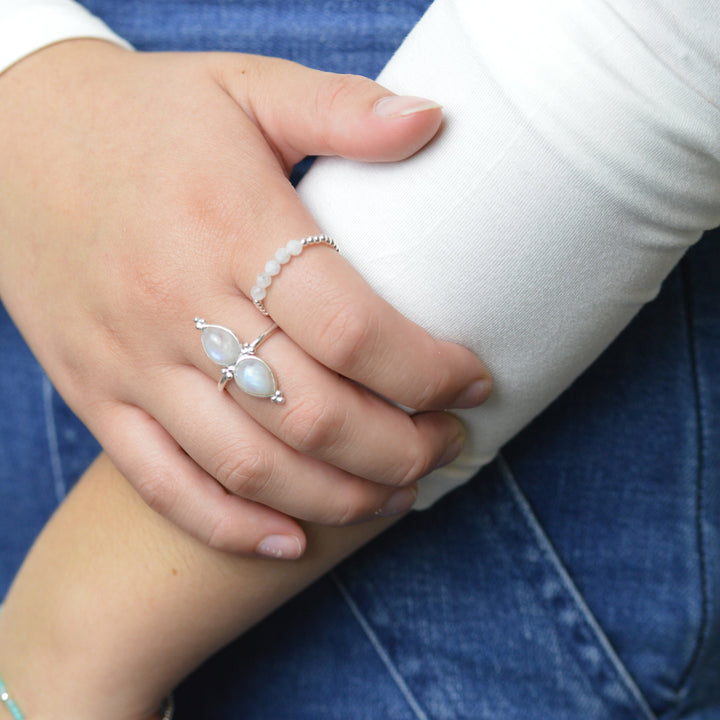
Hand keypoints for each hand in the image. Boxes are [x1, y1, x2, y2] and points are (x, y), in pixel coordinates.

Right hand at [0, 40, 489, 554]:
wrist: (15, 137)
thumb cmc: (146, 114)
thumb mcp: (244, 86)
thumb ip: (342, 109)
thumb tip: (434, 120)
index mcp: (228, 226)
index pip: (353, 330)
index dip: (428, 370)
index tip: (472, 381)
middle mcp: (178, 305)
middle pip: (312, 414)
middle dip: (400, 448)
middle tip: (448, 443)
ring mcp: (132, 361)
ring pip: (249, 465)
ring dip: (338, 497)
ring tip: (399, 492)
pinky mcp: (98, 394)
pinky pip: (164, 484)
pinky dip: (232, 527)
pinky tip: (292, 540)